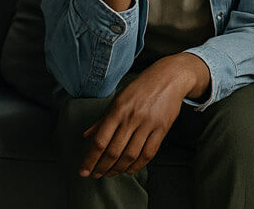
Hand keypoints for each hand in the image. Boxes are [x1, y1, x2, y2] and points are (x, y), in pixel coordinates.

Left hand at [77, 54, 199, 177]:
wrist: (170, 77)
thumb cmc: (141, 87)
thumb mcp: (118, 98)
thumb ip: (102, 119)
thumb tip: (86, 136)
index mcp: (118, 110)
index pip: (100, 141)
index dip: (90, 159)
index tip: (83, 171)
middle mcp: (132, 118)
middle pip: (114, 151)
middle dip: (102, 168)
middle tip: (95, 175)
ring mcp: (148, 124)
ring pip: (131, 155)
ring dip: (118, 169)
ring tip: (111, 174)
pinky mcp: (162, 128)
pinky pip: (149, 152)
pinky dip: (138, 165)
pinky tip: (130, 170)